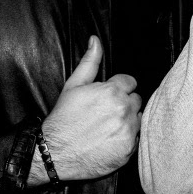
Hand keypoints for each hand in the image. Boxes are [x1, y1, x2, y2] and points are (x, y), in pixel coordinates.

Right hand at [32, 36, 140, 185]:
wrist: (54, 153)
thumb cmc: (63, 119)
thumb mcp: (73, 86)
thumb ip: (89, 62)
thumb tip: (95, 40)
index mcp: (112, 91)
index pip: (130, 82)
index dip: (117, 89)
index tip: (106, 98)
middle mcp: (123, 109)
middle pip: (136, 99)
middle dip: (124, 103)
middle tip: (105, 113)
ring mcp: (128, 130)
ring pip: (138, 118)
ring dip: (128, 120)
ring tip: (107, 127)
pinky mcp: (128, 149)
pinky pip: (137, 137)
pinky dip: (127, 138)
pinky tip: (110, 139)